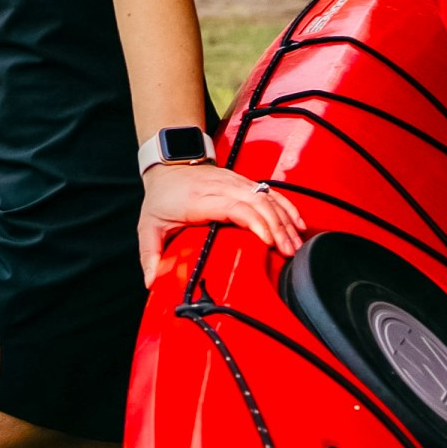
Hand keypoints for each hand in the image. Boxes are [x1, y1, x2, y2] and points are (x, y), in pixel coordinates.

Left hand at [139, 159, 305, 277]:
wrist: (168, 165)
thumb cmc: (161, 197)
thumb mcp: (148, 226)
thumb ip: (150, 255)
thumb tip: (152, 282)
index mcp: (199, 198)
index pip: (234, 206)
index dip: (254, 222)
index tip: (268, 242)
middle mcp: (222, 187)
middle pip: (257, 202)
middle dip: (277, 227)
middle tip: (288, 252)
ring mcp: (235, 182)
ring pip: (267, 197)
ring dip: (285, 220)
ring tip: (295, 245)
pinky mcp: (244, 182)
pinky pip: (270, 192)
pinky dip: (286, 207)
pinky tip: (298, 223)